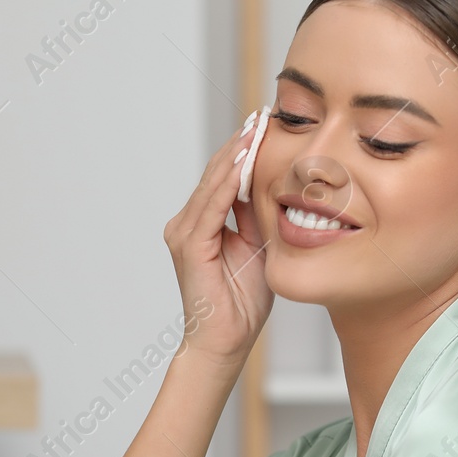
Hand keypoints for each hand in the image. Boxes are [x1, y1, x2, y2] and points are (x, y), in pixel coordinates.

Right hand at [163, 114, 274, 371]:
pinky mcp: (189, 243)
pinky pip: (213, 205)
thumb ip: (259, 219)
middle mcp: (187, 223)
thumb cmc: (241, 304)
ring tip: (256, 127)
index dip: (245, 152)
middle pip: (216, 173)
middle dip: (241, 143)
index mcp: (203, 224)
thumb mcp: (259, 250)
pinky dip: (229, 181)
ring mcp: (184, 232)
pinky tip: (245, 160)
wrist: (224, 342)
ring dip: (236, 154)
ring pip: (214, 183)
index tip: (268, 126)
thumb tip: (273, 188)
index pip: (225, 179)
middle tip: (263, 114)